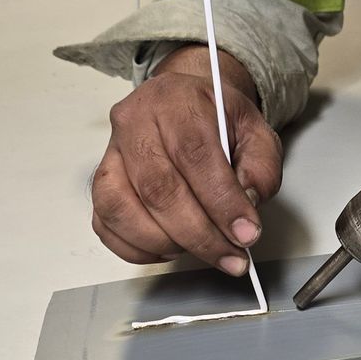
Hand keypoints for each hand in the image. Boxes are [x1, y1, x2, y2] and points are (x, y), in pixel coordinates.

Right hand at [90, 46, 282, 274]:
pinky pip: (105, 223)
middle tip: (232, 257)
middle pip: (157, 188)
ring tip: (200, 250)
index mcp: (177, 103)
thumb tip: (245, 208)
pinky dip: (135, 248)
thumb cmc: (216, 119)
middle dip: (199, 234)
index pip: (195, 155)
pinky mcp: (100, 181)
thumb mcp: (255, 130)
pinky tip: (168, 250)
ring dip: (164, 242)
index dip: (221, 202)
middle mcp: (134, 123)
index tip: (246, 234)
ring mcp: (111, 153)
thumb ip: (260, 167)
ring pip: (122, 208)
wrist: (181, 102)